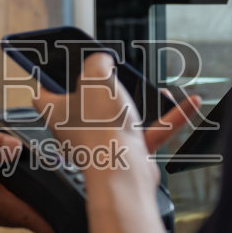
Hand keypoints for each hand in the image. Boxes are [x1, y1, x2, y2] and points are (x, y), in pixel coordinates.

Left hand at [33, 52, 201, 185]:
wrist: (122, 172)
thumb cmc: (100, 129)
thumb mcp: (95, 75)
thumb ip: (98, 61)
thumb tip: (104, 61)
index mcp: (56, 112)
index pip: (43, 94)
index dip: (48, 78)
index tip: (55, 67)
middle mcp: (76, 130)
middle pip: (85, 102)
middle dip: (102, 87)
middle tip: (111, 72)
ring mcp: (103, 143)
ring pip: (121, 116)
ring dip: (140, 100)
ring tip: (154, 88)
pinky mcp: (128, 154)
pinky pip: (152, 130)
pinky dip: (170, 117)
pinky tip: (188, 103)